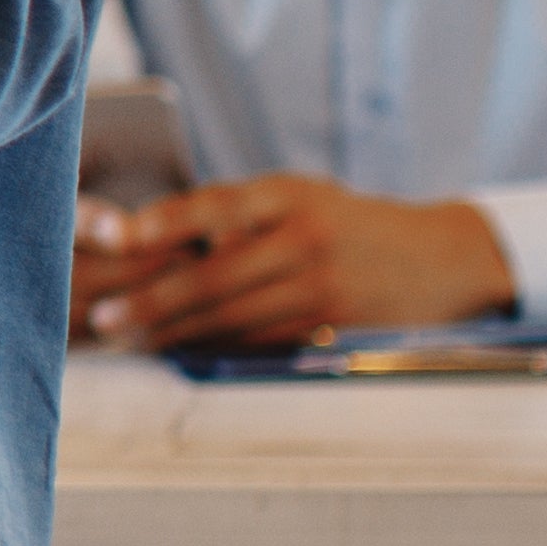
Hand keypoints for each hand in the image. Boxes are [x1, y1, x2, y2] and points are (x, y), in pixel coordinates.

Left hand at [78, 172, 517, 351]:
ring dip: (174, 332)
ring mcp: (323, 285)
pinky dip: (216, 346)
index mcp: (290, 194)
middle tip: (104, 316)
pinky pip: (260, 339)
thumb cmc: (348, 223)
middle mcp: (305, 236)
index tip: (113, 236)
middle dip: (152, 300)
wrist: (442, 257)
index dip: (161, 222)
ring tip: (127, 339)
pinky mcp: (333, 324)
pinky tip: (180, 351)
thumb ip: (240, 213)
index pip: (215, 204)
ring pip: (234, 316)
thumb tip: (153, 234)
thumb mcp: (302, 197)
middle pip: (216, 275)